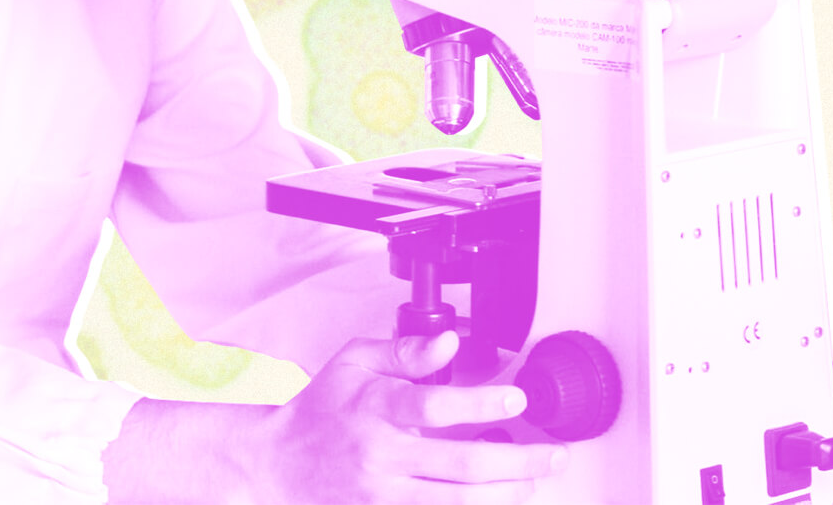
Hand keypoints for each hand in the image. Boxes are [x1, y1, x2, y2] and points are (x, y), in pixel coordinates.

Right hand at [247, 330, 567, 503]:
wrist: (279, 464)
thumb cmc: (319, 409)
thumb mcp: (353, 361)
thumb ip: (404, 352)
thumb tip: (449, 343)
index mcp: (374, 408)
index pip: (433, 406)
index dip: (480, 402)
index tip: (516, 396)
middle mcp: (381, 455)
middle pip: (461, 466)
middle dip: (519, 463)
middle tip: (554, 455)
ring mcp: (384, 493)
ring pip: (457, 502)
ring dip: (506, 495)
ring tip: (535, 482)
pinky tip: (498, 502)